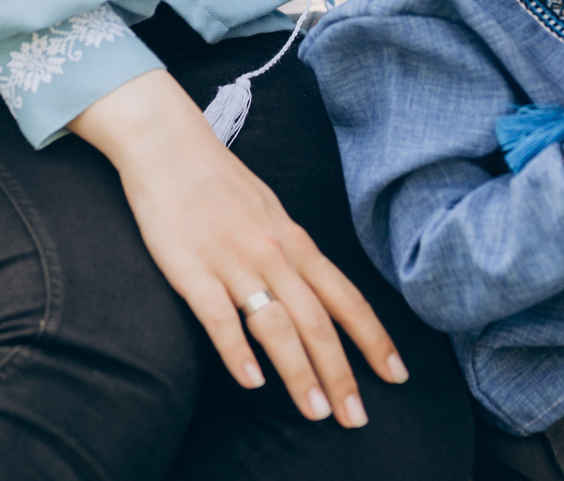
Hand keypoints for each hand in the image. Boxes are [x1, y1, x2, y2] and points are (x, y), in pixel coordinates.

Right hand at [71, 70, 405, 427]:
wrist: (166, 145)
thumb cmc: (218, 182)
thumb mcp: (270, 212)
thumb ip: (292, 253)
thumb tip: (318, 293)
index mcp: (294, 241)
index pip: (346, 298)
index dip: (374, 339)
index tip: (397, 376)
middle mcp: (272, 254)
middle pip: (317, 322)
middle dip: (340, 374)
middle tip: (355, 418)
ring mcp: (232, 262)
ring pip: (276, 325)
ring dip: (299, 372)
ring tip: (315, 412)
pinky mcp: (191, 269)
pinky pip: (219, 317)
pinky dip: (237, 351)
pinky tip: (251, 382)